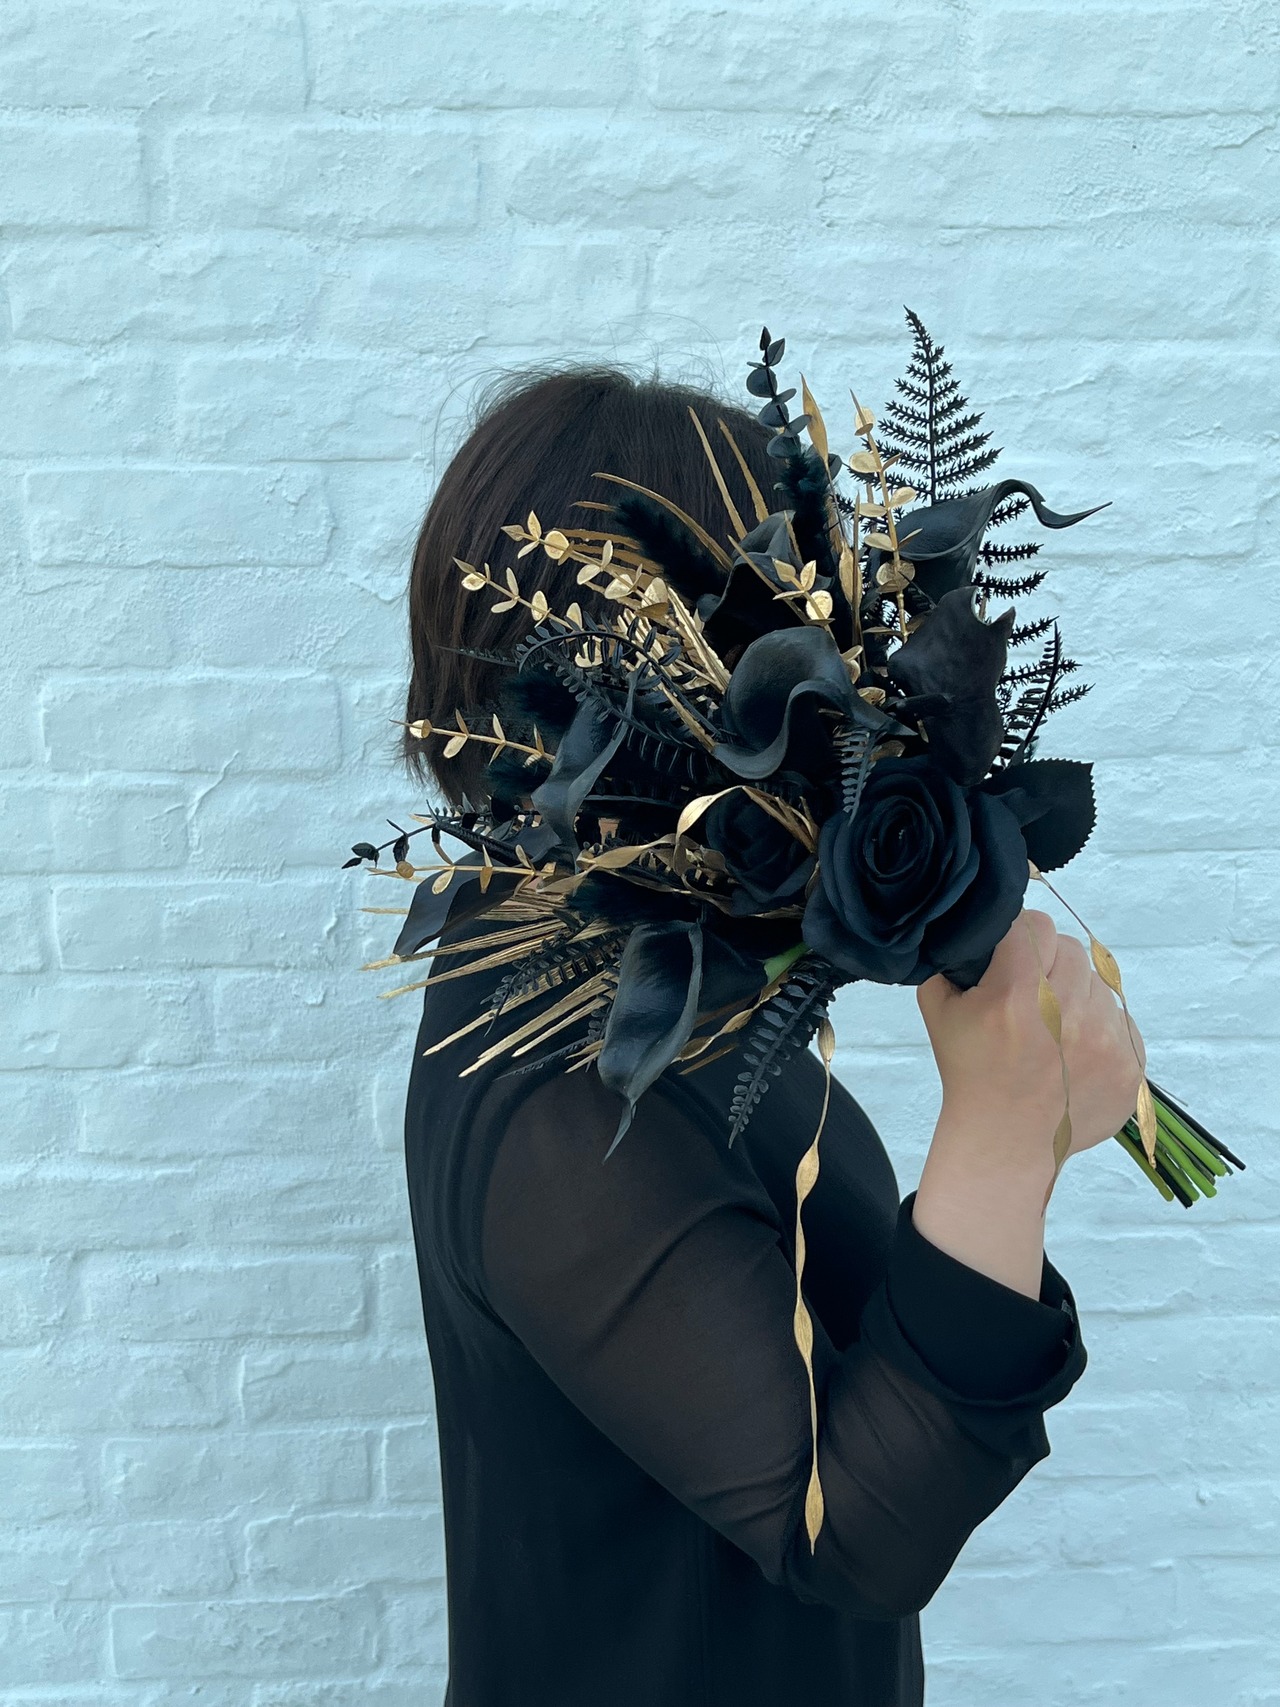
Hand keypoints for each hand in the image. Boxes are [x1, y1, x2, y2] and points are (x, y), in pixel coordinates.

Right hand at [918, 908, 1146, 1173]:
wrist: (1004, 1142)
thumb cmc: (969, 1073)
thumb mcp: (938, 1010)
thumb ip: (951, 960)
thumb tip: (977, 931)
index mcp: (1017, 993)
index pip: (1035, 925)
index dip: (1021, 938)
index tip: (1012, 959)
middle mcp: (1068, 1012)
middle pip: (1072, 949)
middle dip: (1050, 966)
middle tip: (1032, 996)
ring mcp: (1106, 1040)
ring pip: (1099, 985)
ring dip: (1077, 998)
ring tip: (1053, 1031)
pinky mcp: (1130, 1064)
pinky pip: (1122, 1022)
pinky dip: (1100, 1031)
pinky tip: (1074, 1055)